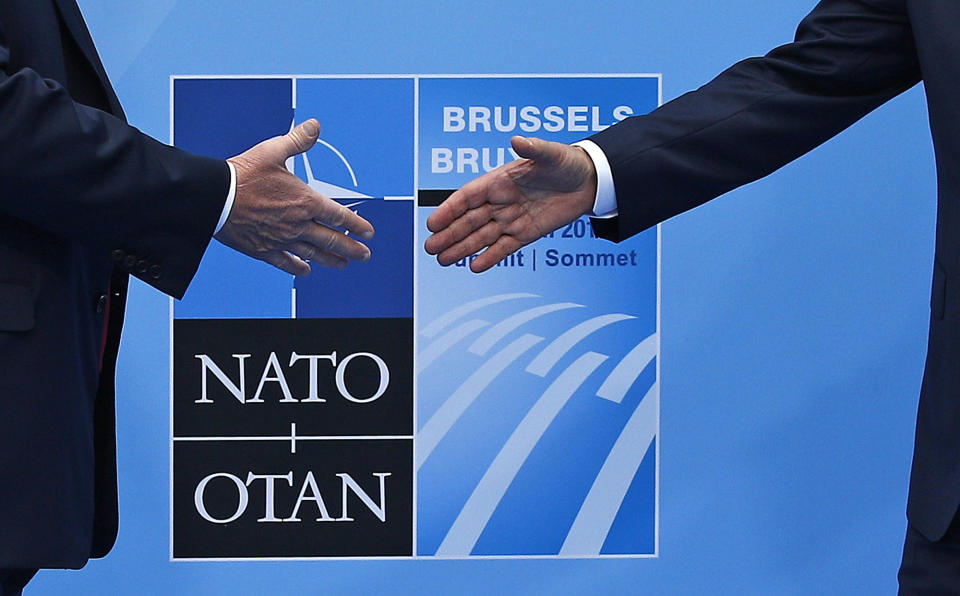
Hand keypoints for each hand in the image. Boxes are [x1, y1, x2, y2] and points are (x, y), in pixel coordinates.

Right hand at [215, 119, 374, 275]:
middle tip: (365, 255)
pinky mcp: (263, 249)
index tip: (369, 233)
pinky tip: (306, 270)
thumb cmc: (243, 173)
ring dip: (331, 260)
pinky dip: (298, 267)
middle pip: (332, 240)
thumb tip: (315, 125)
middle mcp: (298, 224)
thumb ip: (297, 140)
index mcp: (305, 201)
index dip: (356, 225)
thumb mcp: (273, 150)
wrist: (214, 197)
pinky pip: (286, 262)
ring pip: (313, 254)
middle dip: (352, 248)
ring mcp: (281, 239)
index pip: (339, 216)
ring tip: (344, 264)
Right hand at [424, 135, 597, 272]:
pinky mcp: (526, 234)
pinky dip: (490, 257)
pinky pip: (504, 247)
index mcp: (499, 180)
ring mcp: (511, 219)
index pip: (468, 197)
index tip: (433, 222)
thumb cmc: (567, 163)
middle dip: (449, 234)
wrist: (589, 181)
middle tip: (430, 248)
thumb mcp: (552, 154)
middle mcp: (501, 201)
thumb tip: (517, 140)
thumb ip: (533, 149)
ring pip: (481, 236)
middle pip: (469, 220)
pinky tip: (474, 266)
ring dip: (462, 248)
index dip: (449, 209)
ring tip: (442, 260)